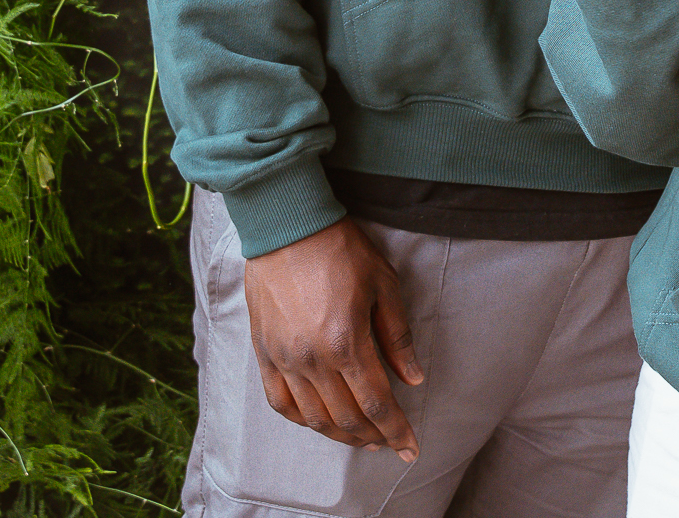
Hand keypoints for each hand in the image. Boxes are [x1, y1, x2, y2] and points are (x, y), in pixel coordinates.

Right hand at [242, 218, 424, 458]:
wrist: (287, 228)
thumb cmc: (341, 251)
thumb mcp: (384, 285)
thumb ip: (398, 337)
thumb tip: (413, 379)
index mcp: (347, 342)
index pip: (377, 404)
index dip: (396, 432)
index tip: (411, 450)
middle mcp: (313, 359)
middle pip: (346, 418)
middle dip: (373, 438)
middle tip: (389, 444)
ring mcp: (285, 359)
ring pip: (314, 418)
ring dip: (340, 435)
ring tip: (361, 439)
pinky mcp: (264, 354)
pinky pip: (280, 403)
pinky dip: (302, 421)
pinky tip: (319, 423)